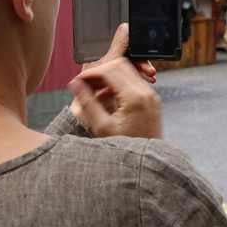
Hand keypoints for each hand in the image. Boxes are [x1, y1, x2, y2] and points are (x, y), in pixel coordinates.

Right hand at [68, 24, 162, 138]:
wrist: (148, 161)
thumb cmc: (125, 147)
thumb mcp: (102, 127)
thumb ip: (88, 102)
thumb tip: (74, 85)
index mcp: (134, 98)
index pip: (109, 70)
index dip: (90, 73)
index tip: (77, 81)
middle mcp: (146, 92)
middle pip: (120, 65)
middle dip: (99, 71)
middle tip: (85, 82)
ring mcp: (151, 95)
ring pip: (128, 71)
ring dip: (109, 76)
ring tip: (92, 90)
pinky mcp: (152, 100)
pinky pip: (134, 82)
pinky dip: (118, 84)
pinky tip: (105, 96)